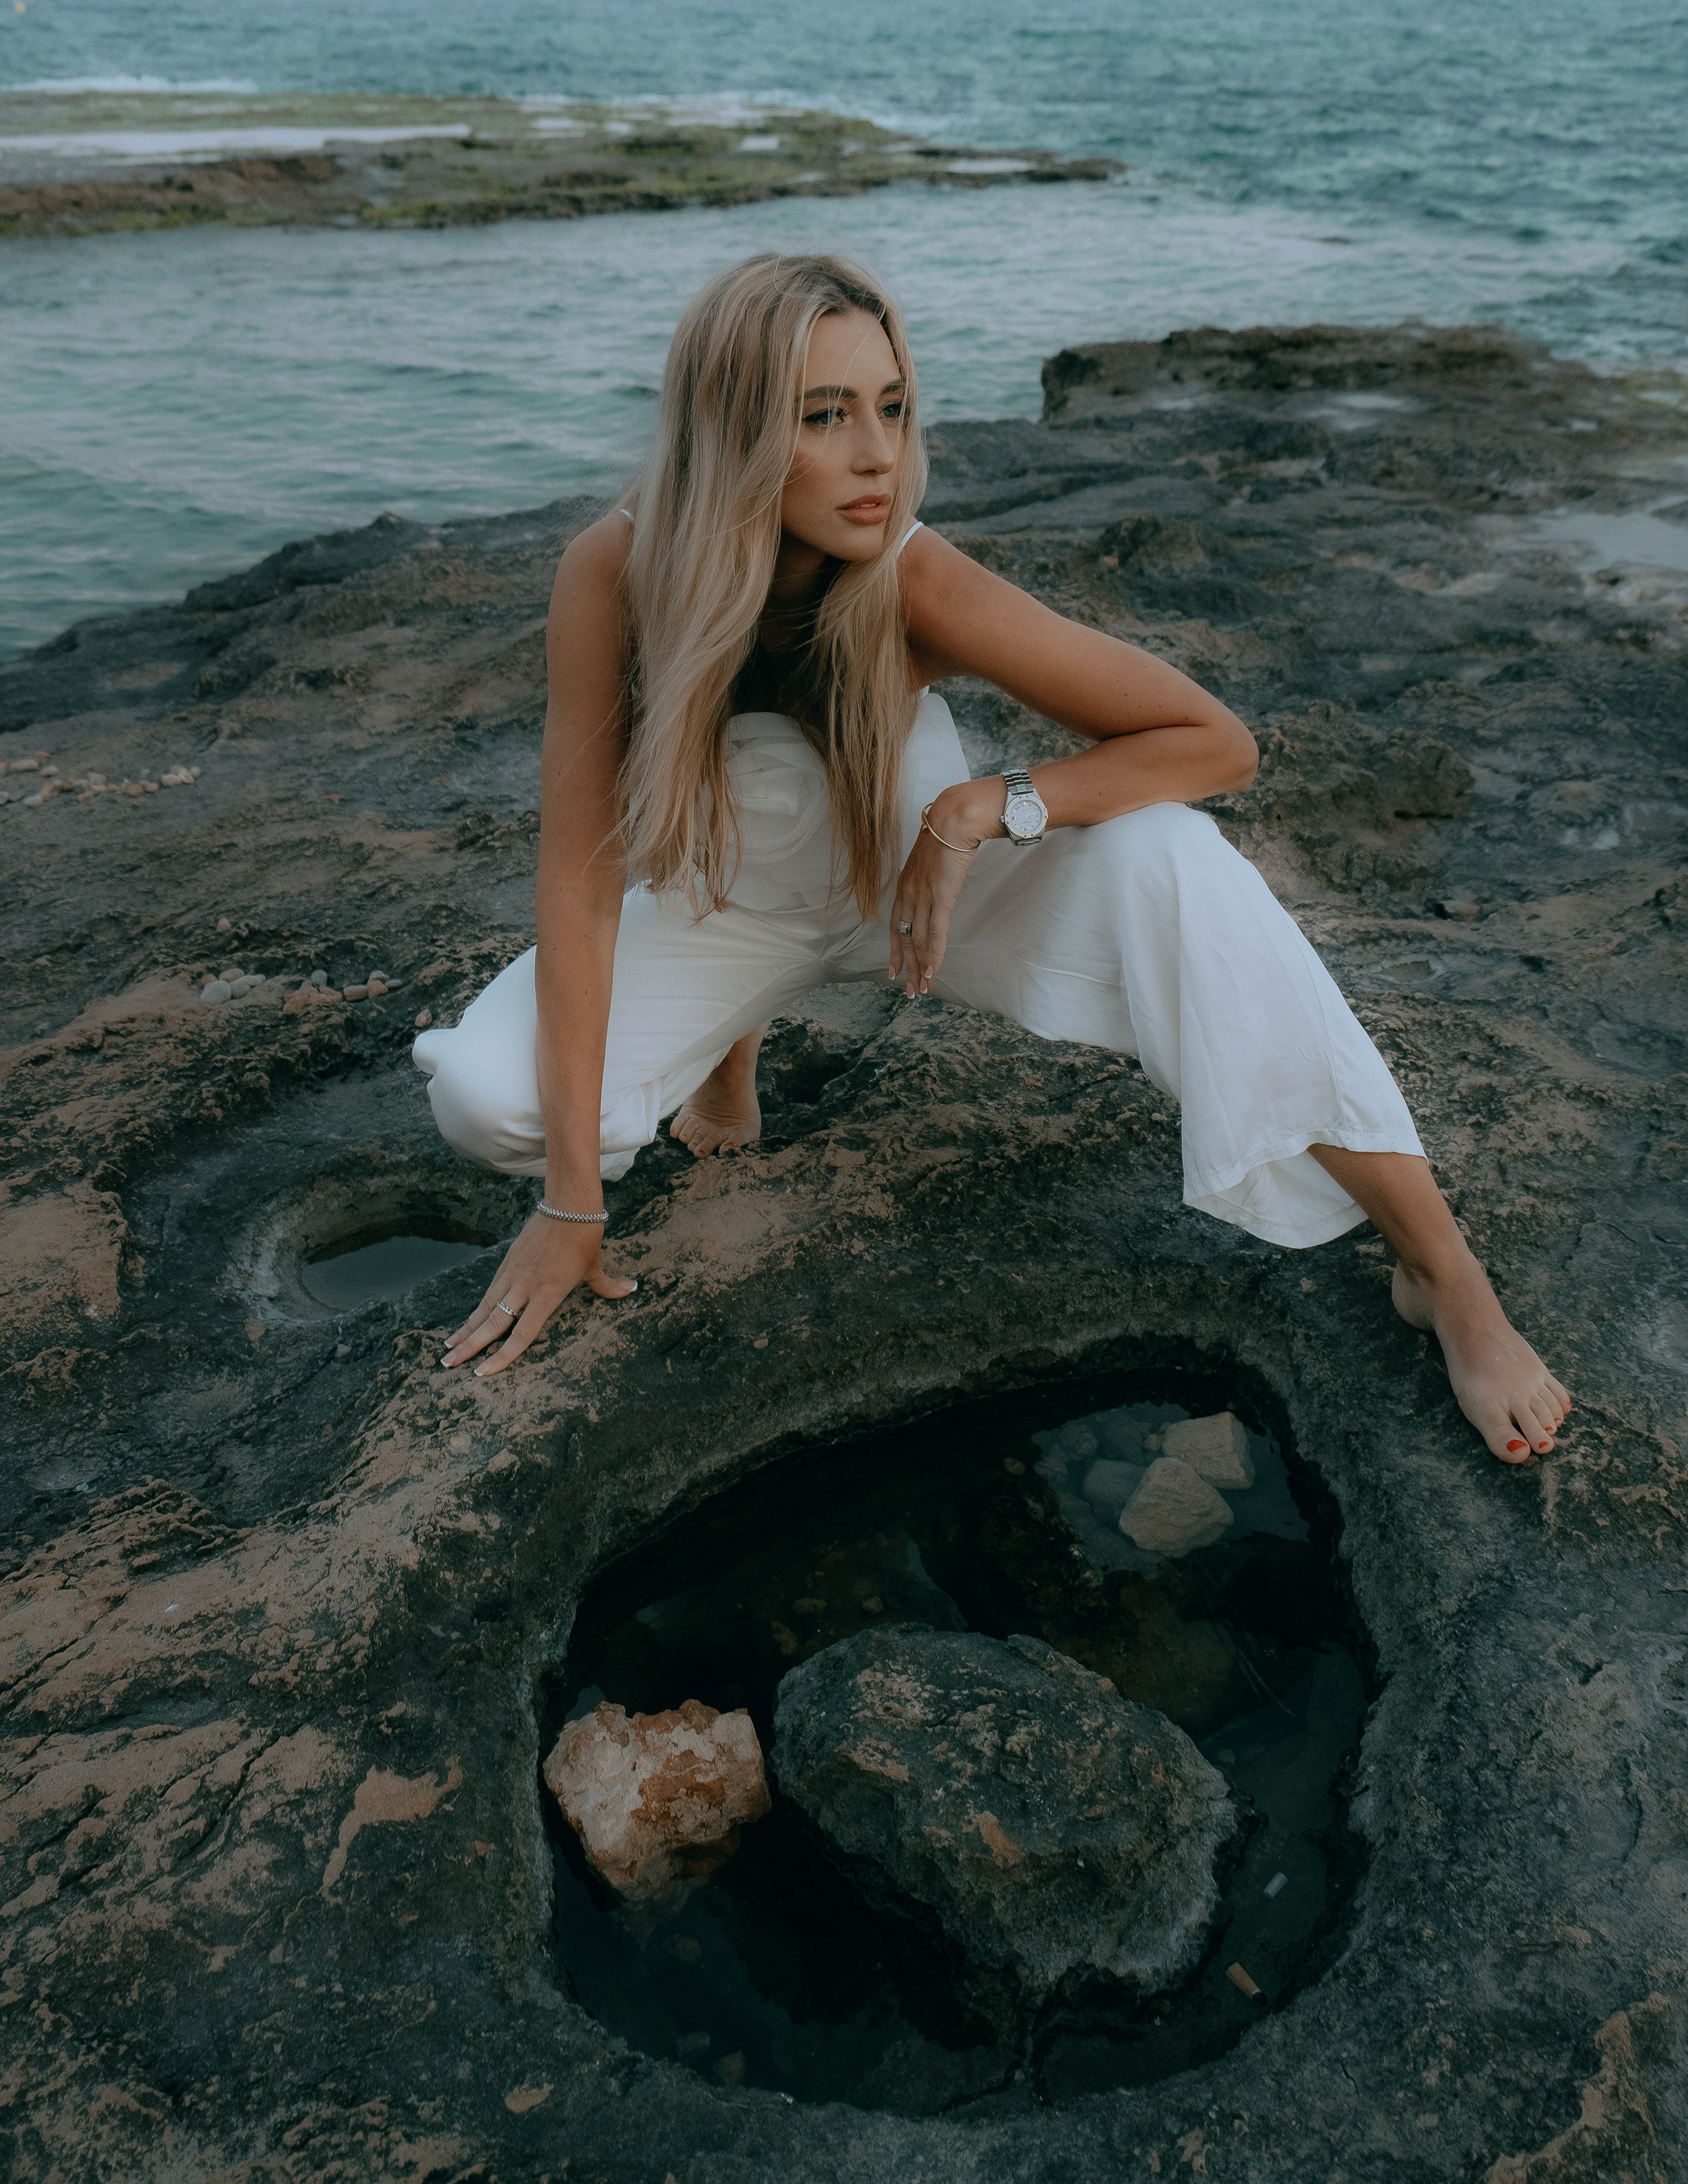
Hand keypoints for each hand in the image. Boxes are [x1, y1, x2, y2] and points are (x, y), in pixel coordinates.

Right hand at [442, 1211, 635, 1375]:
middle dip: (470, 1346)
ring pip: (484, 1308)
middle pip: (493, 1323)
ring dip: (466, 1329)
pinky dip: (476, 1309)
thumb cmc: (585, 1238)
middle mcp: (525, 1287)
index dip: (502, 1355)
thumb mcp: (595, 1266)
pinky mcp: (507, 1262)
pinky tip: (466, 1322)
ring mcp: (513, 1274)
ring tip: (448, 1349)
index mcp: (548, 1294)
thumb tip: (631, 1289)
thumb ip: (607, 1286)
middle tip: (448, 1365)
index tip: (483, 1372)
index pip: (522, 1334)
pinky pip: (488, 1292)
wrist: (567, 1205)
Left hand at [888, 786, 990, 994]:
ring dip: (920, 967)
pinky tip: (932, 972)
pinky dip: (933, 955)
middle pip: (904, 938)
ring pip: (917, 941)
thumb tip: (940, 886)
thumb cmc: (950, 833)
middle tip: (910, 990)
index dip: (896, 950)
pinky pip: (934, 934)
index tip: (894, 970)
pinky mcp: (940, 898)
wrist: (956, 818)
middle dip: (907, 967)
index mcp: (905, 885)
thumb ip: (933, 877)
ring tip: (923, 988)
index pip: (895, 925)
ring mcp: (922, 897)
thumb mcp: (935, 859)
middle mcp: (909, 894)